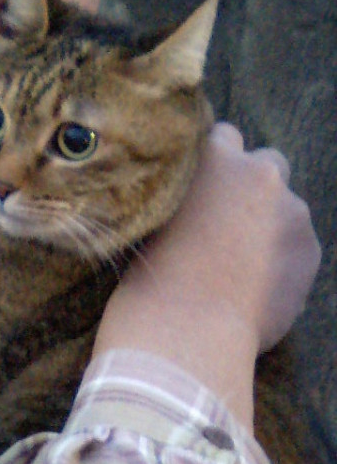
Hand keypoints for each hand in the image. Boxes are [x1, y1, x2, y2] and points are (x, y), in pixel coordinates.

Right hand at [94, 123, 320, 424]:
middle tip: (232, 225)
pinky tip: (255, 289)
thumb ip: (189, 197)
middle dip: (255, 187)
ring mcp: (291, 211)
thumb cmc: (153, 277)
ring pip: (286, 210)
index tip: (208, 191)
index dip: (217, 167)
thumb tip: (201, 204)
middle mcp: (259, 174)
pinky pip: (298, 248)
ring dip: (271, 227)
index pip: (225, 137)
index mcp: (213, 158)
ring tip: (241, 269)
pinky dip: (283, 261)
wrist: (185, 326)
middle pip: (268, 164)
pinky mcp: (309, 250)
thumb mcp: (158, 219)